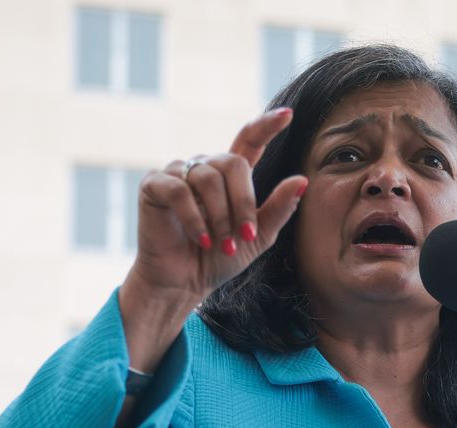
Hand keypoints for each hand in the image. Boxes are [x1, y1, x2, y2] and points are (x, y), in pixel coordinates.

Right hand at [122, 107, 309, 312]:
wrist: (184, 282)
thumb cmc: (219, 259)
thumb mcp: (258, 237)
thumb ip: (279, 209)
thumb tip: (302, 180)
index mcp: (230, 175)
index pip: (249, 139)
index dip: (266, 126)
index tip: (288, 115)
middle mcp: (204, 167)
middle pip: (233, 163)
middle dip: (243, 203)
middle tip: (244, 237)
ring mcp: (178, 172)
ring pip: (208, 179)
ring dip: (220, 217)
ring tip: (221, 244)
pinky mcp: (154, 185)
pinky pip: (179, 191)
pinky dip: (195, 218)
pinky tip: (202, 240)